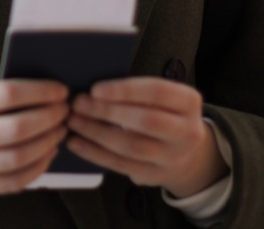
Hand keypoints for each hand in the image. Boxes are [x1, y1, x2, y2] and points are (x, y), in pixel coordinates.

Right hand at [0, 73, 68, 196]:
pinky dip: (37, 168)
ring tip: (60, 129)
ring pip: (19, 157)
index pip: (7, 96)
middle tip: (65, 109)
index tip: (59, 89)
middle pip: (18, 128)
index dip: (40, 92)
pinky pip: (13, 181)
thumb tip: (37, 91)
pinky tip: (46, 153)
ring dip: (48, 143)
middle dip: (50, 117)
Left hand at [66, 77, 227, 197]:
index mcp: (189, 102)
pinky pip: (120, 164)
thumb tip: (93, 87)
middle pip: (145, 121)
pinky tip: (76, 142)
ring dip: (96, 132)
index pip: (157, 92)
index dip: (125, 90)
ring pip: (130, 146)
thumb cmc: (164, 113)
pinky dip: (94, 153)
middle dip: (107, 111)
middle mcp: (187, 132)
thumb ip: (136, 91)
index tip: (95, 89)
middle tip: (78, 104)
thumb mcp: (163, 97)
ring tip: (74, 121)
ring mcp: (172, 157)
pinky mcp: (155, 175)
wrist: (185, 152)